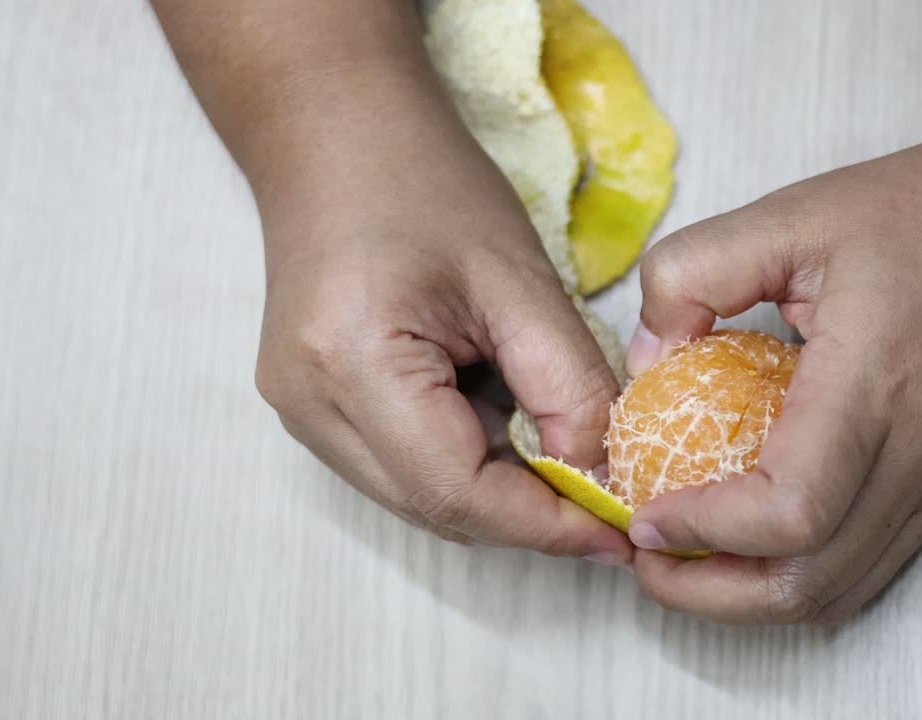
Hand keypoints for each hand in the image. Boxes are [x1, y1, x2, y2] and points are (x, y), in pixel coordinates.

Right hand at [252, 124, 632, 563]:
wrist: (335, 133)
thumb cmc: (427, 183)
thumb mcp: (520, 278)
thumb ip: (568, 384)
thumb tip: (605, 473)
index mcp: (353, 364)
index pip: (458, 491)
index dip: (547, 524)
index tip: (621, 529)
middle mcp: (309, 406)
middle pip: (436, 507)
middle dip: (530, 516)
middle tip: (609, 501)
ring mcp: (300, 411)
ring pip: (420, 497)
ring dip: (500, 492)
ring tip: (567, 457)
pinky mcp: (312, 406)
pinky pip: (401, 467)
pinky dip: (466, 464)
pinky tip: (510, 428)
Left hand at [621, 107, 921, 622]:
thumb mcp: (797, 213)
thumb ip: (696, 273)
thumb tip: (647, 358)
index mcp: (876, 383)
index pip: (789, 513)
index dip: (703, 531)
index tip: (644, 510)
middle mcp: (919, 452)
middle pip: (809, 584)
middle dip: (710, 592)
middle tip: (646, 556)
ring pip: (842, 590)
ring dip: (754, 595)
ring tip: (689, 557)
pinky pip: (874, 561)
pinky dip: (804, 572)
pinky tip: (758, 534)